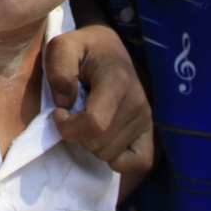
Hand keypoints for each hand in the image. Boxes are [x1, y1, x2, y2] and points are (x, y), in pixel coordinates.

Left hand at [46, 24, 153, 176]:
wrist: (111, 48)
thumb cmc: (84, 49)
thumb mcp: (63, 47)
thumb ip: (59, 70)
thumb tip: (66, 103)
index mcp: (117, 81)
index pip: (94, 124)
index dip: (68, 126)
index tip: (59, 112)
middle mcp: (138, 102)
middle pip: (98, 144)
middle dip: (77, 133)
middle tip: (76, 111)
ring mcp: (146, 118)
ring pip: (109, 155)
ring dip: (91, 142)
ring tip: (91, 117)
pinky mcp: (151, 131)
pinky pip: (137, 163)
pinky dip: (117, 159)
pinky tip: (105, 137)